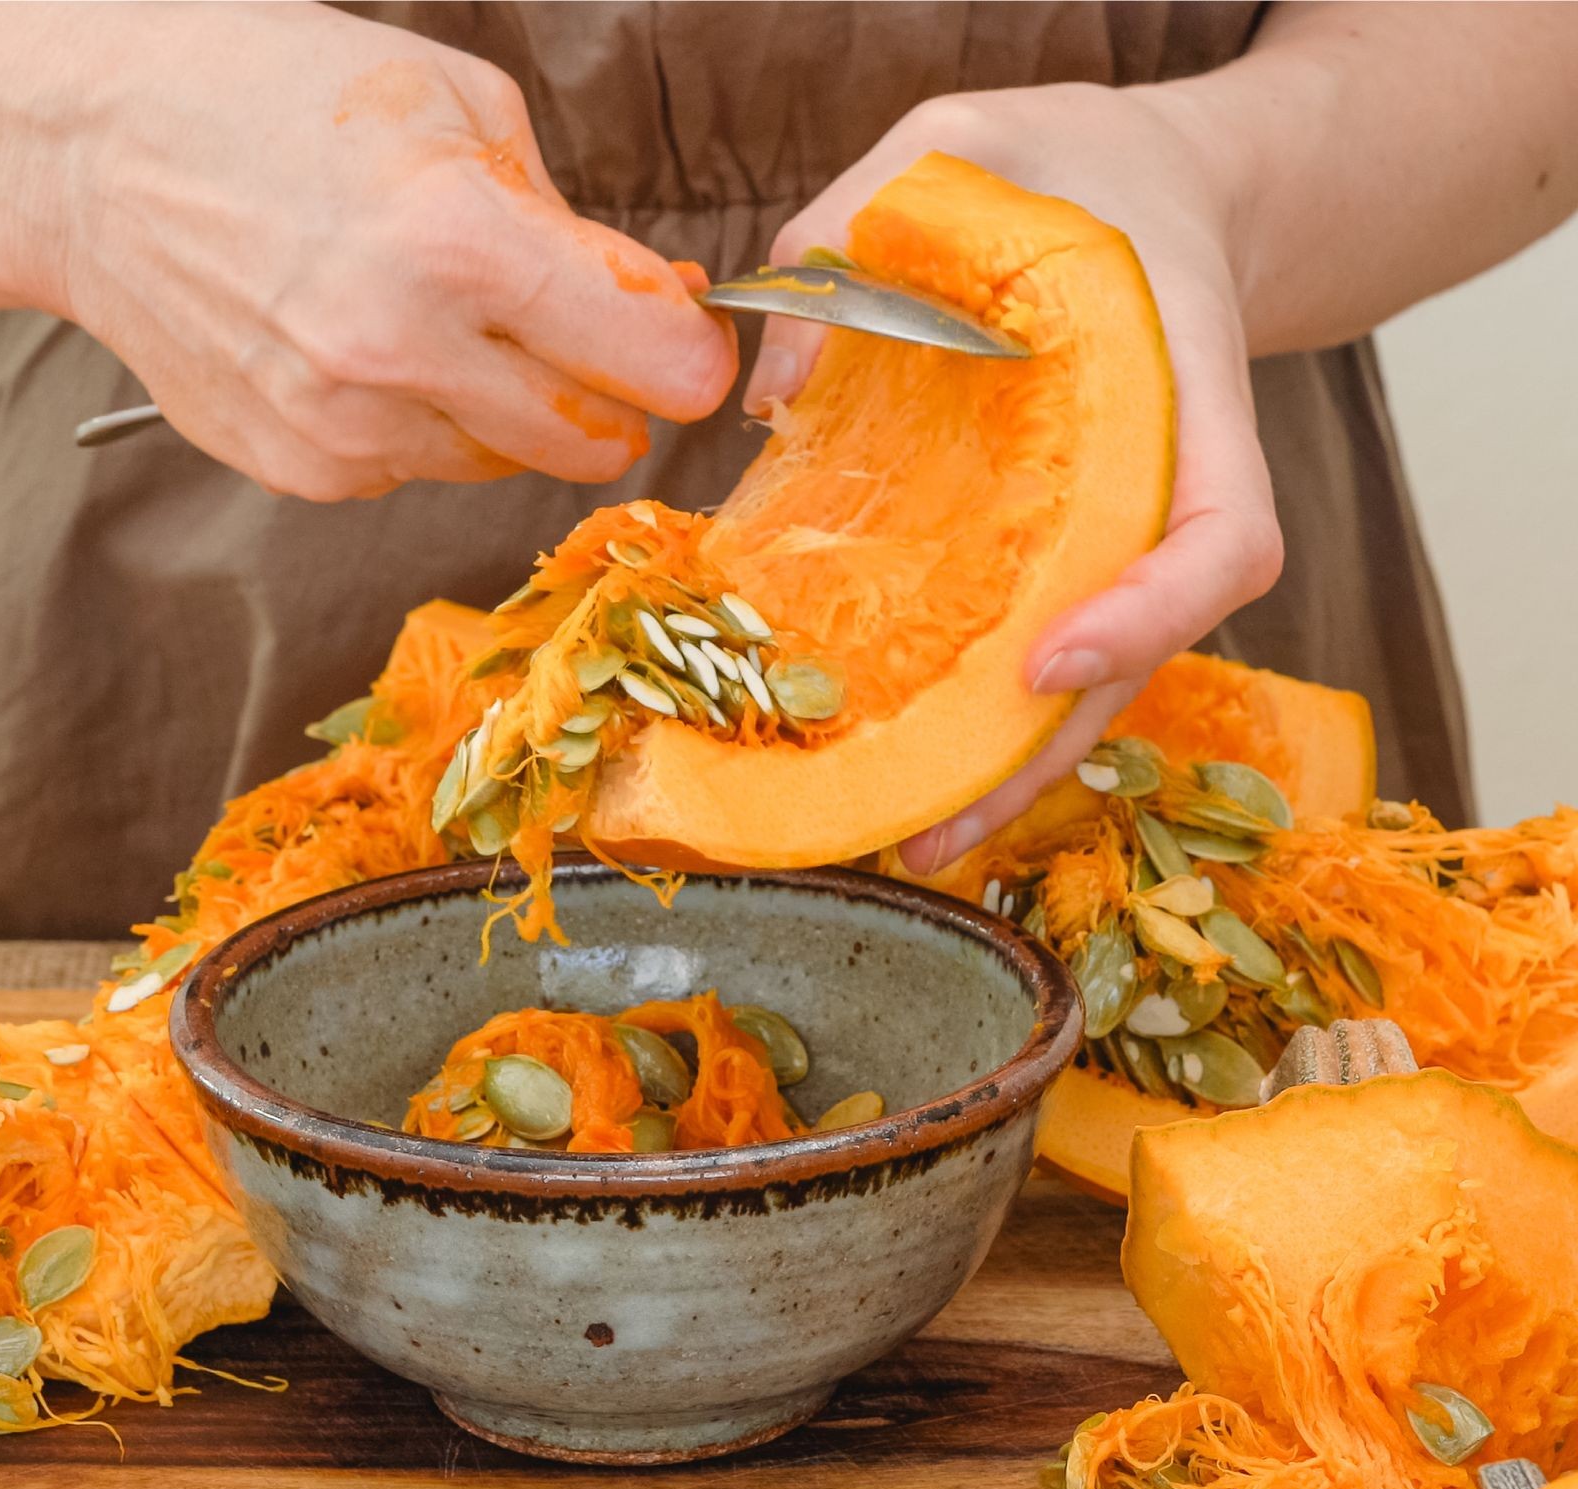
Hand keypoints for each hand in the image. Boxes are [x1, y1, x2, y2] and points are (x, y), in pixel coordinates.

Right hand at [49, 5, 735, 498]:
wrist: (91, 160)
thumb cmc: (270, 101)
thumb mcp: (456, 106)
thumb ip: (570, 223)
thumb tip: (656, 310)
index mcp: (462, 244)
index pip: (654, 364)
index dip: (690, 354)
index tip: (688, 340)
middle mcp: (404, 356)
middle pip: (596, 439)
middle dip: (611, 390)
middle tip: (580, 330)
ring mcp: (348, 428)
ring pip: (509, 463)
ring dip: (511, 407)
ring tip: (443, 319)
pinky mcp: (305, 469)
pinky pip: (421, 472)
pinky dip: (425, 425)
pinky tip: (368, 351)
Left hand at [740, 84, 1282, 873]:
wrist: (1129, 185)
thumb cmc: (1056, 166)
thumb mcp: (952, 148)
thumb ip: (857, 232)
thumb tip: (768, 398)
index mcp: (1184, 390)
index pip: (1222, 537)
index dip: (1148, 615)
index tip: (1045, 664)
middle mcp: (1168, 485)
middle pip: (1142, 652)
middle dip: (1041, 752)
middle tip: (933, 833)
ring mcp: (1122, 529)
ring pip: (1090, 677)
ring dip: (1003, 767)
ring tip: (905, 839)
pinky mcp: (1063, 547)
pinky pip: (1032, 641)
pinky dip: (973, 711)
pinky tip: (897, 757)